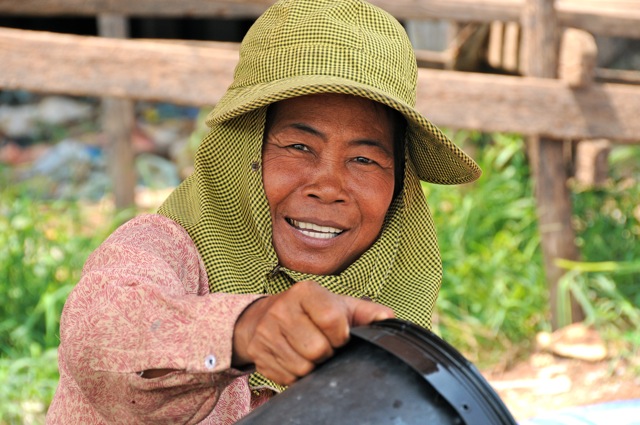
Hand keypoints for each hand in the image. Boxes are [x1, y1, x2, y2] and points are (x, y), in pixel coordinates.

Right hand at [232, 280, 393, 385]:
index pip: (332, 320)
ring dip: (312, 365)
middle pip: (317, 349)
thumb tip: (390, 319)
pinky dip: (296, 373)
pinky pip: (287, 376)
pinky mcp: (257, 352)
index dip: (341, 335)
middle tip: (324, 345)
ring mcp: (266, 331)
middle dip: (326, 353)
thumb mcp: (338, 305)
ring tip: (309, 351)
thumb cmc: (309, 311)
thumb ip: (366, 312)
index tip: (340, 335)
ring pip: (302, 366)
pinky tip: (295, 357)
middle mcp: (282, 308)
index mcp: (305, 292)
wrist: (264, 316)